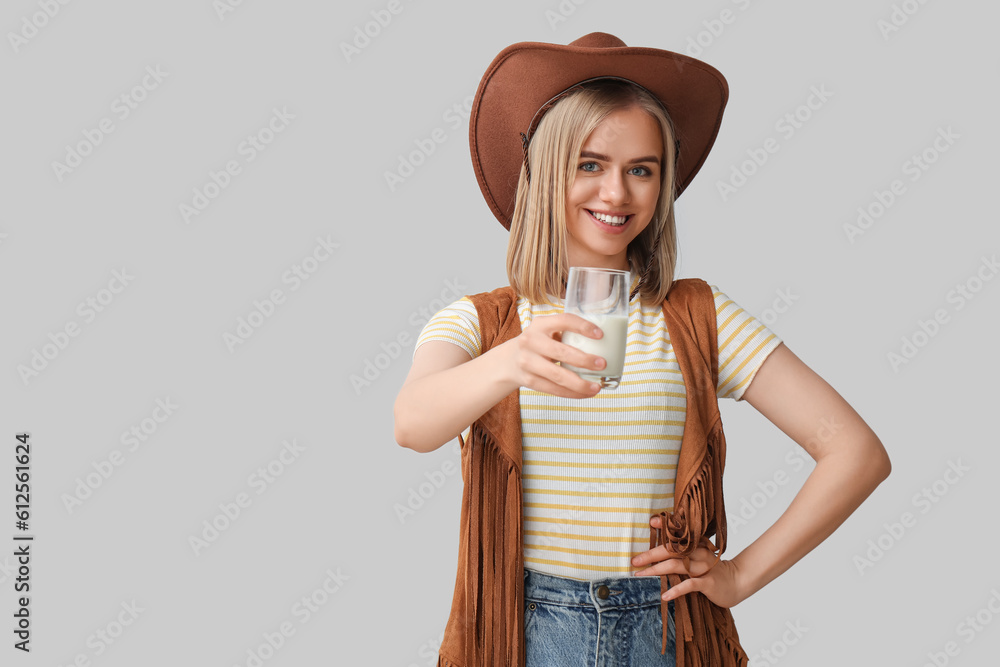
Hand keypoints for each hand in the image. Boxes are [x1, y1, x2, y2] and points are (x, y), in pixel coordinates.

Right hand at [504, 313, 606, 398]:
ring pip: (558, 375)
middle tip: (602, 364)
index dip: (582, 327)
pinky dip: (572, 393)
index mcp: (541, 324)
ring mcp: (528, 362)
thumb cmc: (538, 344)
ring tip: (597, 387)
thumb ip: (567, 333)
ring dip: (580, 383)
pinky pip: (554, 389)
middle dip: (584, 360)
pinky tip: (586, 393)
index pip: (564, 321)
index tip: (600, 335)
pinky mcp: (529, 380)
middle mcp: (531, 341)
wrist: (509, 361)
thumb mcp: (547, 331)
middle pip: (561, 352)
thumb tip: (604, 343)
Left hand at [630, 516, 748, 608]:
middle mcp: (698, 552)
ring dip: (656, 571)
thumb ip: (681, 552)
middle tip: (634, 560)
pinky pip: (690, 585)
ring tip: (641, 575)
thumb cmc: (711, 569)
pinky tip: (664, 595)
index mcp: (696, 544)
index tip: (651, 522)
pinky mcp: (708, 582)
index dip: (665, 526)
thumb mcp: (698, 556)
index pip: (679, 533)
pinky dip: (676, 590)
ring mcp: (704, 567)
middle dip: (651, 554)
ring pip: (676, 565)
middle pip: (672, 549)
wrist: (736, 582)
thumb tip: (657, 550)